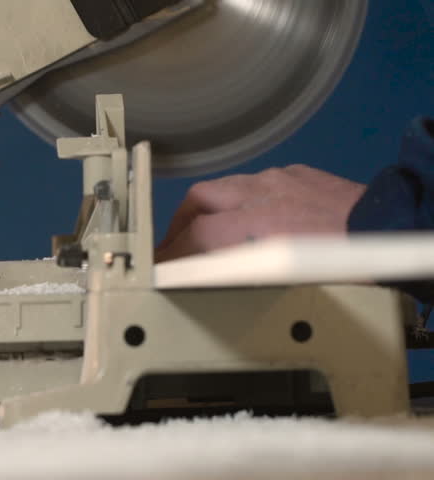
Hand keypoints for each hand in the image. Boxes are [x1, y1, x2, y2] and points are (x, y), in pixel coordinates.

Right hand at [155, 164, 365, 261]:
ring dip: (205, 209)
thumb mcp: (287, 280)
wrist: (396, 226)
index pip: (194, 237)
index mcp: (258, 227)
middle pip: (197, 201)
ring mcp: (279, 180)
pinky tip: (247, 214)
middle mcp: (263, 196)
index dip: (170, 254)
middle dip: (177, 225)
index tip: (159, 266)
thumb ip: (237, 273)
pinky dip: (238, 198)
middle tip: (171, 247)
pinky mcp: (296, 173)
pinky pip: (254, 181)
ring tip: (203, 231)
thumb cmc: (352, 263)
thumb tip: (206, 275)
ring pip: (223, 187)